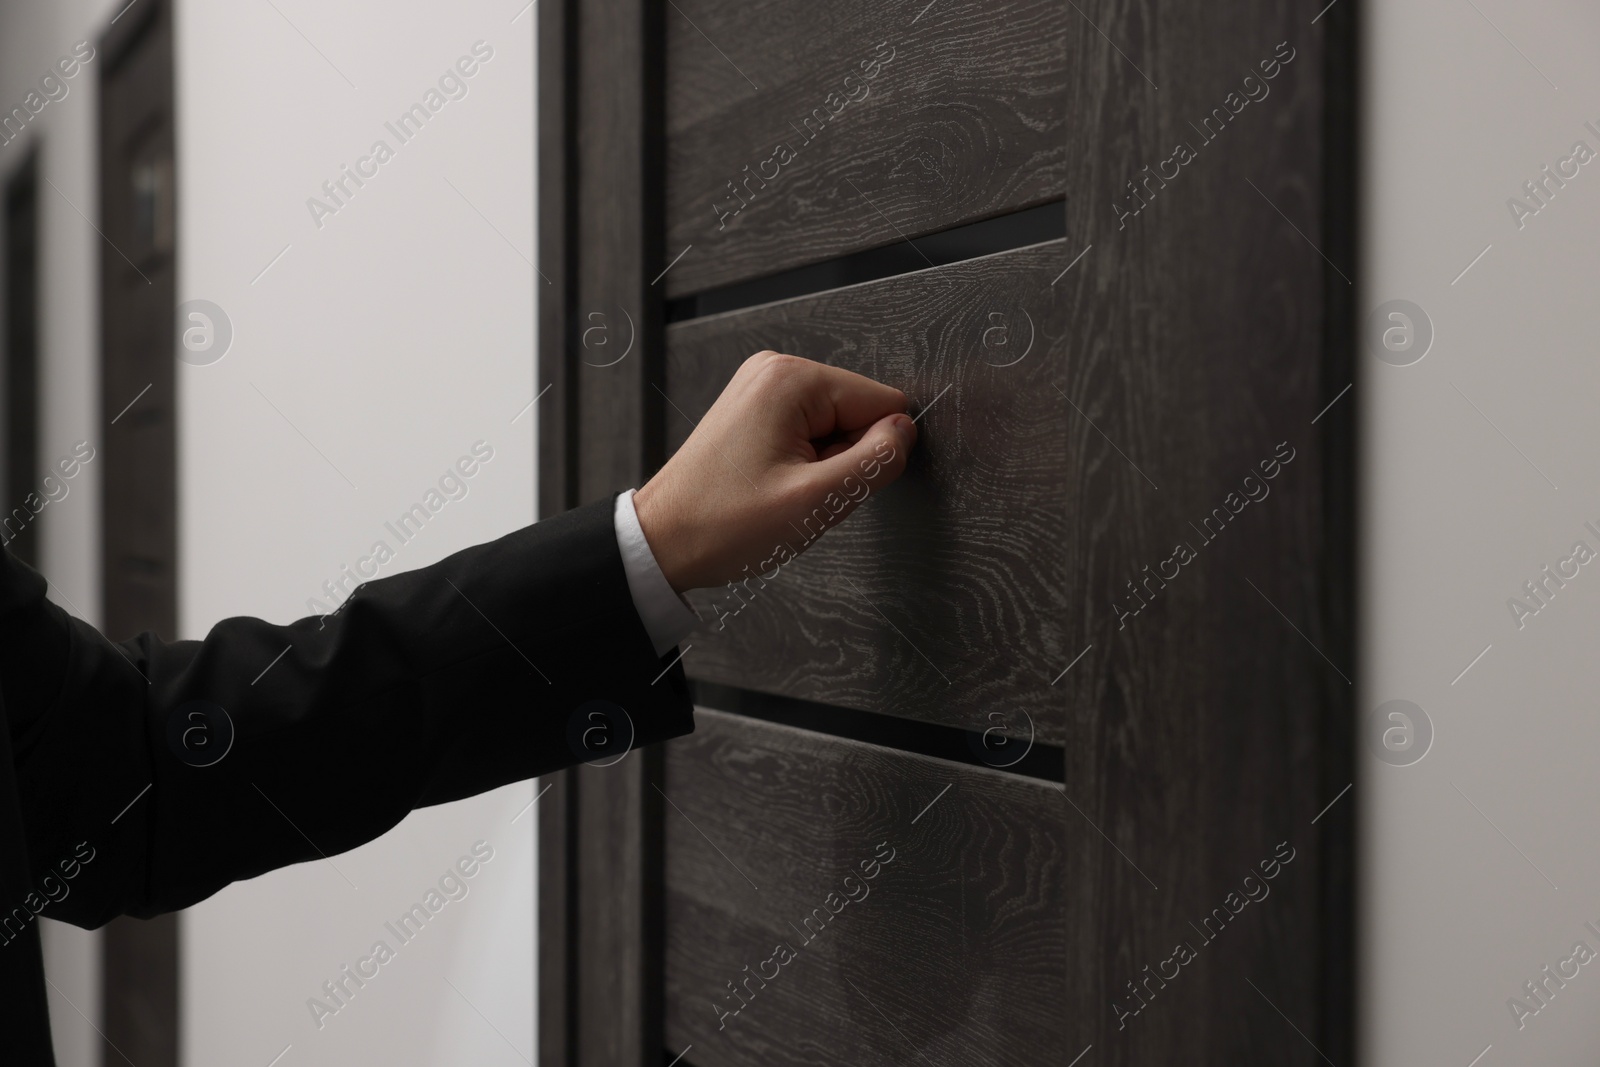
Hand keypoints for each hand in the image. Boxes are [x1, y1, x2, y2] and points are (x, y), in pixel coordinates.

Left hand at [633, 351, 917, 591]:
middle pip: (858, 412)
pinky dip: (802, 466)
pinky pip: (809, 434)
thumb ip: (875, 462)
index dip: (872, 453)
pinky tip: (771, 484)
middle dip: (842, 461)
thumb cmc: (722, 525)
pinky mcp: (755, 411)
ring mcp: (762, 389)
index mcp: (791, 379)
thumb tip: (906, 433)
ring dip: (822, 467)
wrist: (663, 542)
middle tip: (800, 491)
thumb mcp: (815, 501)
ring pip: (835, 428)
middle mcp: (775, 371)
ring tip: (781, 490)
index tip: (830, 481)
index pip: (883, 402)